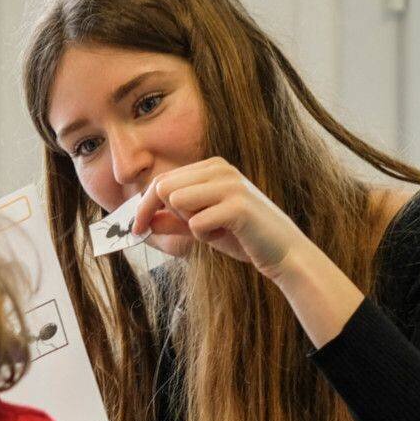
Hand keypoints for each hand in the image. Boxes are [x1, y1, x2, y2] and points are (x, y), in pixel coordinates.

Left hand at [132, 157, 309, 281]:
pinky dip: (205, 237)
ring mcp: (230, 185)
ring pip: (177, 201)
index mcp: (212, 167)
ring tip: (214, 230)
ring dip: (189, 225)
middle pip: (163, 187)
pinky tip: (228, 235)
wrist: (284, 253)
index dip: (144, 206)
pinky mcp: (238, 207)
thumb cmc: (243, 238)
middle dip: (160, 214)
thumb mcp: (202, 228)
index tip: (136, 228)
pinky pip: (196, 223)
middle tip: (178, 232)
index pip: (162, 180)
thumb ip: (173, 222)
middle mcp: (221, 169)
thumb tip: (144, 221)